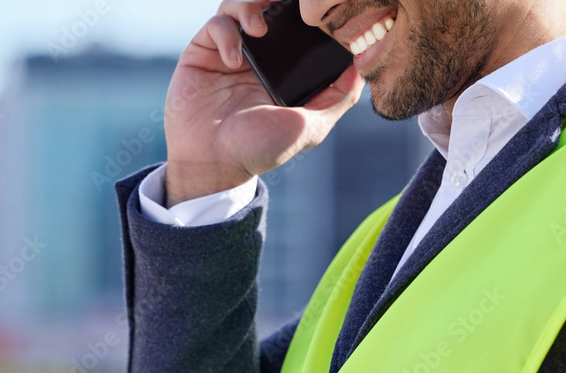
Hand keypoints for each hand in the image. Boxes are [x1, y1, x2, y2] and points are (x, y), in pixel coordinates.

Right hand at [164, 0, 363, 205]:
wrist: (211, 163)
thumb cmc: (259, 151)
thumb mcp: (309, 127)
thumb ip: (339, 98)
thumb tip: (362, 68)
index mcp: (284, 71)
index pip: (300, 29)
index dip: (309, 16)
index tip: (318, 13)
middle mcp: (258, 58)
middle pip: (271, 9)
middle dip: (280, 2)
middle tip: (289, 5)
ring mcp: (231, 52)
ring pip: (243, 6)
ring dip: (252, 7)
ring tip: (259, 28)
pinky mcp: (203, 52)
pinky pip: (218, 23)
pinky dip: (228, 33)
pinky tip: (234, 59)